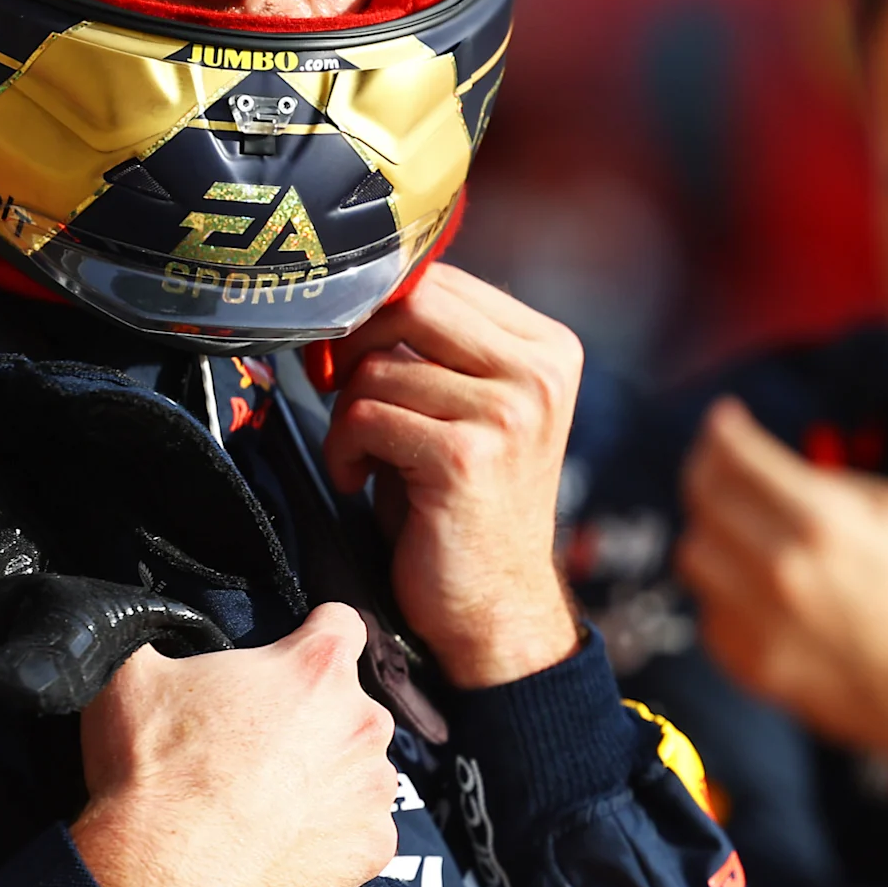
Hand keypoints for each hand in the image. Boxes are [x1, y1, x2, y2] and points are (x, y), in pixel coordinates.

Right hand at [73, 604, 397, 886]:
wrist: (160, 878)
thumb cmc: (150, 771)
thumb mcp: (130, 673)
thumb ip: (153, 627)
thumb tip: (144, 618)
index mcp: (317, 667)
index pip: (341, 624)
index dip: (311, 634)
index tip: (286, 659)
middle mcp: (363, 721)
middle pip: (348, 703)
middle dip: (310, 715)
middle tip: (256, 744)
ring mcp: (374, 789)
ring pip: (358, 767)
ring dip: (326, 775)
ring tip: (267, 801)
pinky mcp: (375, 848)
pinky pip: (361, 828)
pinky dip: (331, 834)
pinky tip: (284, 843)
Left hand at [320, 265, 582, 686]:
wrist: (494, 607)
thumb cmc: (461, 504)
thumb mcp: (462, 407)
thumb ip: (432, 347)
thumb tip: (353, 293)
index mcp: (547, 348)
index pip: (441, 280)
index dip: (379, 310)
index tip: (350, 356)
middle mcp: (539, 373)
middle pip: (413, 304)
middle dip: (356, 347)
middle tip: (340, 396)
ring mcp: (509, 413)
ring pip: (379, 367)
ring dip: (345, 414)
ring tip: (360, 457)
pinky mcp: (467, 457)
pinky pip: (366, 416)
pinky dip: (343, 450)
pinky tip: (356, 480)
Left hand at [675, 397, 887, 759]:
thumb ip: (830, 483)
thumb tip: (768, 465)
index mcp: (823, 521)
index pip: (736, 457)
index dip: (722, 431)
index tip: (722, 421)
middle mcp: (781, 569)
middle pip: (702, 498)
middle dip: (706, 470)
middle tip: (718, 466)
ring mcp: (760, 622)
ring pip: (693, 554)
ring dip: (710, 532)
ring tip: (738, 531)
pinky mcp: (751, 666)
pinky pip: (709, 610)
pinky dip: (725, 592)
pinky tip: (757, 588)